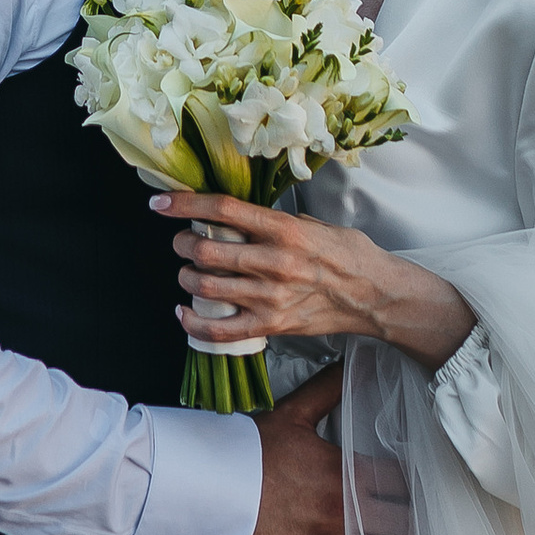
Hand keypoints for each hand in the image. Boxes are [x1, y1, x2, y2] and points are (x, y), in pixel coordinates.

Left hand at [159, 192, 476, 374]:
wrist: (374, 296)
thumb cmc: (346, 254)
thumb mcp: (312, 224)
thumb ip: (273, 220)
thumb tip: (233, 213)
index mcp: (284, 229)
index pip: (223, 210)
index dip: (184, 205)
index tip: (159, 203)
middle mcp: (274, 262)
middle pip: (206, 250)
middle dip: (182, 244)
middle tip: (181, 242)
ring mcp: (271, 298)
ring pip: (206, 287)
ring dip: (186, 277)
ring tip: (188, 272)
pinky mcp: (272, 326)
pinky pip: (220, 330)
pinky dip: (193, 323)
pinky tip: (184, 312)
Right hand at [235, 365, 416, 534]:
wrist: (203, 492)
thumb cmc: (244, 453)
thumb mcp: (291, 415)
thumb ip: (327, 390)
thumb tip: (352, 361)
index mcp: (343, 469)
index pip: (399, 481)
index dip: (416, 490)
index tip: (427, 496)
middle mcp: (342, 508)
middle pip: (402, 522)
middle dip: (418, 528)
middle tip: (434, 534)